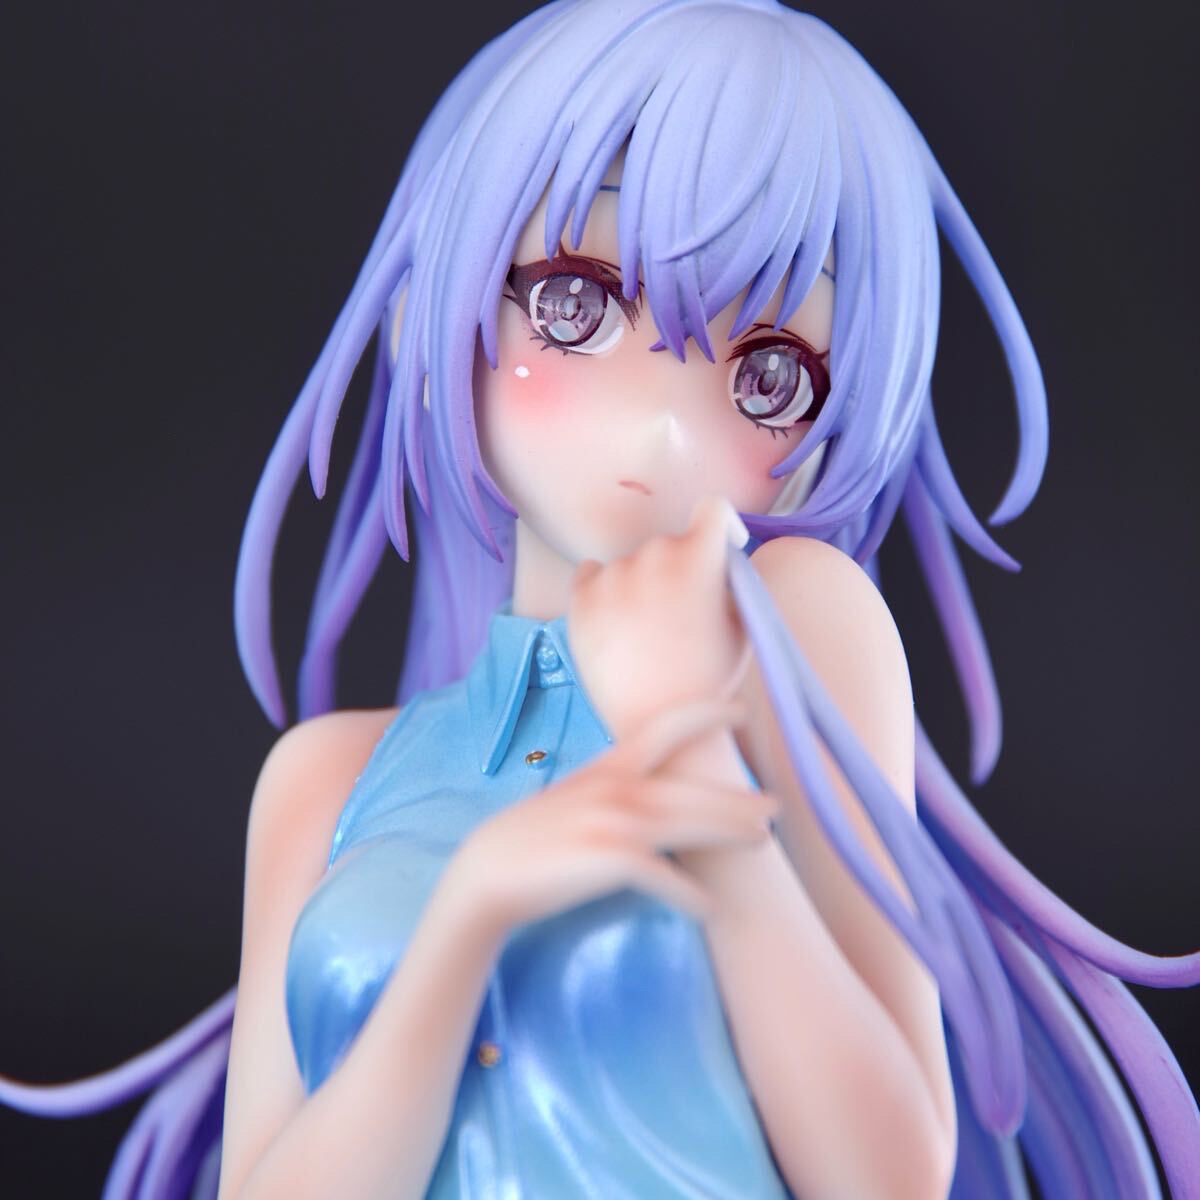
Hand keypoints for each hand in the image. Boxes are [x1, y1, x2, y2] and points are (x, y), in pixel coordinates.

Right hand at [443, 698, 778, 932]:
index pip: (664, 727)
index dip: (704, 713)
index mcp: (607, 766)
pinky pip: (666, 878)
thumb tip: (656, 796)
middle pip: (692, 789)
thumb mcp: (574, 795)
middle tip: (776, 807)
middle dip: (738, 798)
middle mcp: (617, 787)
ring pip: (689, 824)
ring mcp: (615, 823)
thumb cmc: (531, 837)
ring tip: (762, 842)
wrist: (488, 871)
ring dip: (730, 833)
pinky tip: (710, 908)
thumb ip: (614, 787)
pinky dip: (691, 895)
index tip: (738, 707)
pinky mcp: (611, 861)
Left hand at [568, 495, 749, 740]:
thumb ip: (730, 584)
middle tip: (683, 614)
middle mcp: (653, 556)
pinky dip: (605, 590)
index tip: (722, 548)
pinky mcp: (580, 598)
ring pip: (632, 563)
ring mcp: (613, 576)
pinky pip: (592, 573)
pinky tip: (618, 620)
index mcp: (700, 558)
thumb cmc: (709, 680)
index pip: (712, 508)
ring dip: (642, 584)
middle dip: (681, 568)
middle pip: (671, 543)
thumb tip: (718, 565)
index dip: (721, 526)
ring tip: (649, 632)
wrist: (659, 723)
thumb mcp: (743, 626)